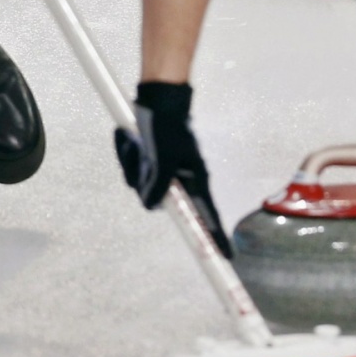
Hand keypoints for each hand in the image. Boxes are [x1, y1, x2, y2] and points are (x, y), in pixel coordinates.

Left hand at [114, 81, 231, 256]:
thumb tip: (152, 205)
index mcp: (195, 180)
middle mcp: (180, 180)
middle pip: (158, 200)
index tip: (226, 258)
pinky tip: (132, 140)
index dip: (216, 237)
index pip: (208, 215)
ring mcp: (164, 172)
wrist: (158, 99)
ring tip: (137, 141)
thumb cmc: (168, 127)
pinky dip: (129, 158)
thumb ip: (158, 185)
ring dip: (133, 165)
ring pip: (141, 185)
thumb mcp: (163, 158)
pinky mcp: (150, 164)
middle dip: (143, 179)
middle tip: (143, 153)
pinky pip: (134, 173)